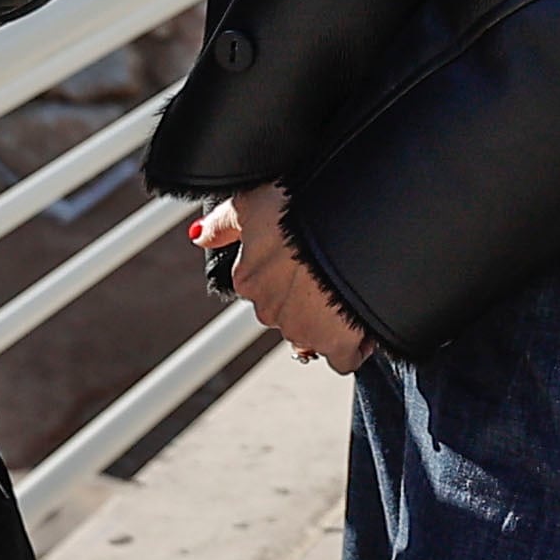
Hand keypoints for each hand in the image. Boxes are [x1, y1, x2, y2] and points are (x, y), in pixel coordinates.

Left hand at [194, 184, 371, 373]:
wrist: (346, 221)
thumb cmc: (298, 206)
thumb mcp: (251, 201)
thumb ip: (223, 224)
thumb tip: (199, 235)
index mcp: (248, 278)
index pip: (262, 287)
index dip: (287, 274)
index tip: (304, 260)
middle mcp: (268, 309)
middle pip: (287, 312)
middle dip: (306, 298)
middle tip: (329, 271)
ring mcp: (302, 328)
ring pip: (314, 333)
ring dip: (330, 319)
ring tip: (348, 289)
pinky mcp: (337, 343)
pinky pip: (343, 358)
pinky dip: (353, 346)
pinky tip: (360, 324)